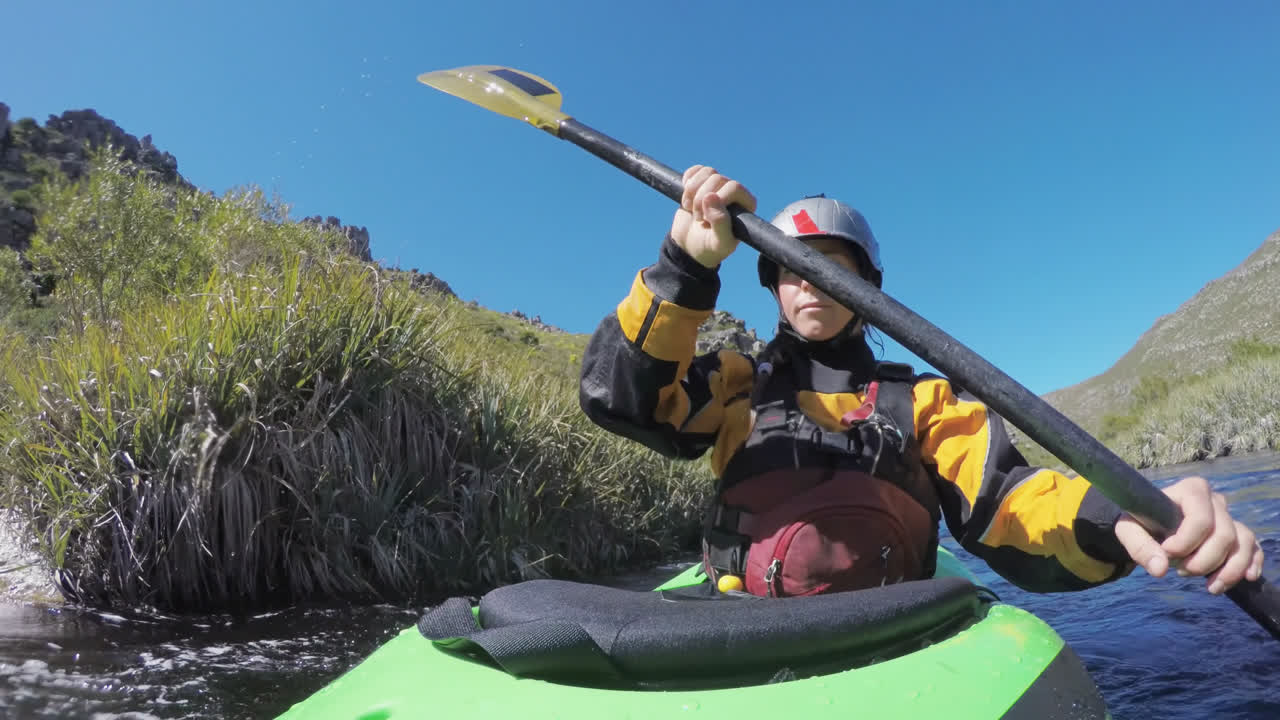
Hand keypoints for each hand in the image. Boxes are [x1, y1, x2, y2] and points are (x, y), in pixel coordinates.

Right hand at [669, 165, 755, 268]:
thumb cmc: (709, 248)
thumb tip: (710, 197)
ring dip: (692, 192)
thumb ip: (720, 223)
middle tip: (699, 218)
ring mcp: (717, 186)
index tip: (708, 218)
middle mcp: (734, 192)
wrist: (689, 247)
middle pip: (717, 179)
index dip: (717, 199)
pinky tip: (686, 199)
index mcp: (746, 205)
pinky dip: (687, 182)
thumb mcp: (719, 243)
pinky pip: (695, 170)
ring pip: (706, 172)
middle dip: (701, 199)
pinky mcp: (701, 182)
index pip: (734, 187)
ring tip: (691, 209)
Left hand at [1115, 475, 1263, 593]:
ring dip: (1229, 570)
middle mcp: (1215, 501)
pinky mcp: (1237, 534)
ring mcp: (1229, 517)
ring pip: (1242, 543)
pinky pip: (1253, 548)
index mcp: (1190, 491)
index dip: (1186, 542)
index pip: (1200, 519)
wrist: (1150, 526)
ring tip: (1210, 587)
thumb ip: (1140, 547)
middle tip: (1181, 571)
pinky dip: (1251, 564)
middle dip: (1204, 561)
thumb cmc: (1141, 523)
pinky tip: (1246, 578)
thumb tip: (1159, 569)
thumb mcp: (1129, 530)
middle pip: (1224, 534)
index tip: (1167, 553)